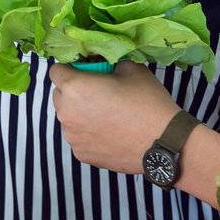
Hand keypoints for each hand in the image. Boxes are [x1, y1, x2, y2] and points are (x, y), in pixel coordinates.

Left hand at [51, 61, 179, 175]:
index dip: (71, 69)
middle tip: (99, 94)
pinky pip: (79, 137)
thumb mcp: (131, 68)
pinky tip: (110, 133)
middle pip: (60, 95)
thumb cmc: (146, 101)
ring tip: (107, 116)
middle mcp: (66, 113)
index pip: (56, 71)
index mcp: (74, 87)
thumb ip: (109, 65)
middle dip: (73, 92)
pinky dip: (89, 134)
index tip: (86, 73)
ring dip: (80, 114)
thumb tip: (104, 69)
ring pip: (68, 118)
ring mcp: (72, 137)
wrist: (163, 141)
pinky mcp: (81, 155)